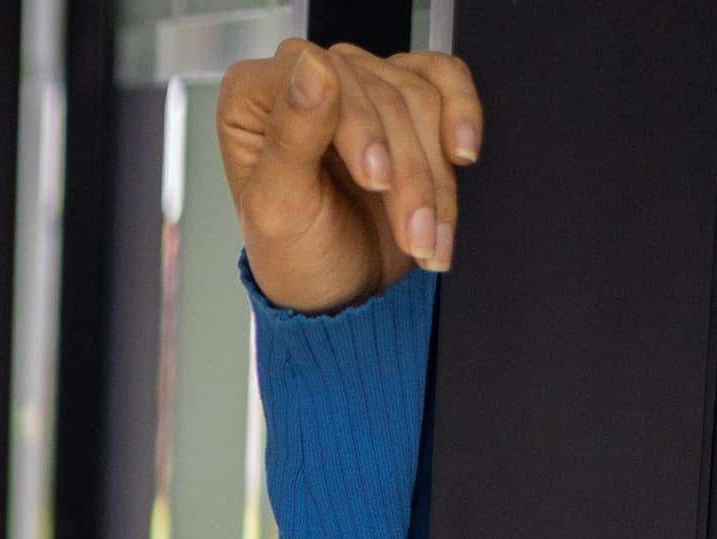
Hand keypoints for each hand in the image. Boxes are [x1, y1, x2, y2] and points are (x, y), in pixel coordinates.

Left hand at [217, 40, 481, 313]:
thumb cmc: (298, 256)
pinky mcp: (401, 96)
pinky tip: (461, 155)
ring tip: (426, 235)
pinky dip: (462, 119)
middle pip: (379, 93)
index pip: (318, 76)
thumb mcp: (280, 210)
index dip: (358, 126)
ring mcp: (357, 85)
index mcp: (254, 97)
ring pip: (418, 98)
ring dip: (434, 177)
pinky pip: (446, 81)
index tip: (376, 178)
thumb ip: (291, 137)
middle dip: (404, 173)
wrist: (341, 293)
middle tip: (411, 232)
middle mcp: (304, 79)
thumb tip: (311, 68)